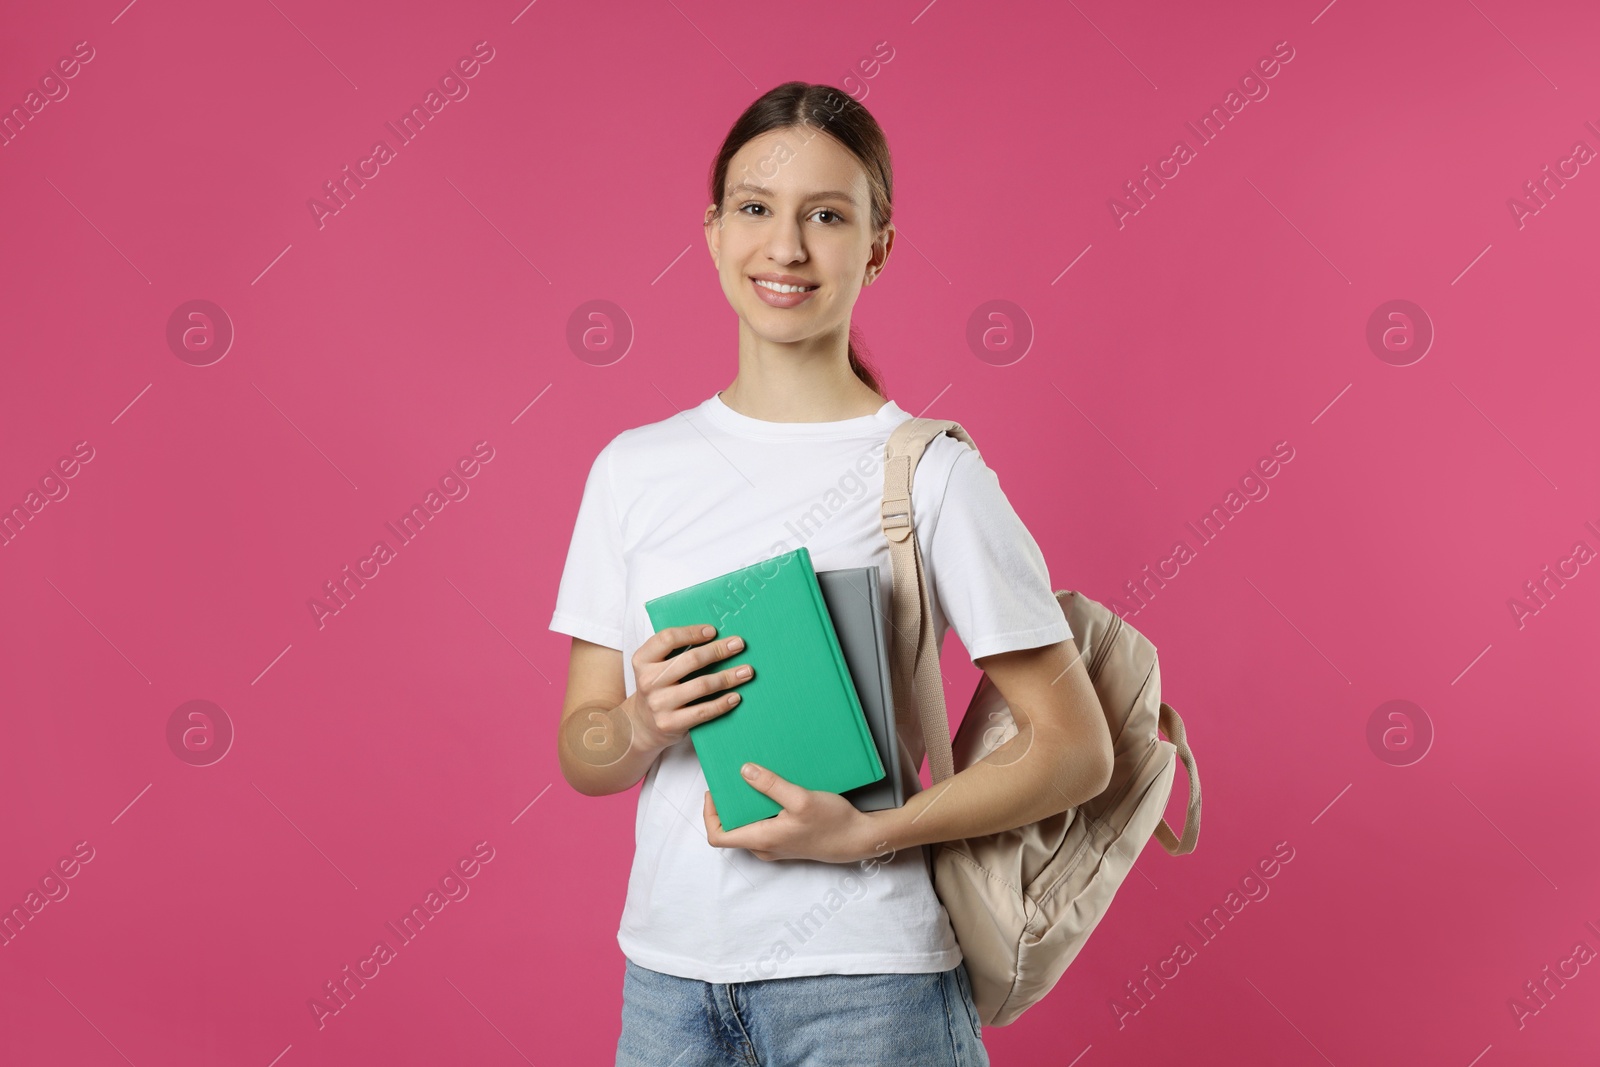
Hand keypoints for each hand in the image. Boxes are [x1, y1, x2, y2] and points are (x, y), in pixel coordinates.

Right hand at [627, 624, 754, 753]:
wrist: (642, 725)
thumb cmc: (658, 688)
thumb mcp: (656, 667)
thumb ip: (676, 652)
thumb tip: (717, 637)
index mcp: (643, 660)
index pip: (667, 638)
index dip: (692, 632)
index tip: (713, 631)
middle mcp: (648, 681)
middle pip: (690, 660)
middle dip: (718, 650)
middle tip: (739, 644)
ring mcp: (658, 704)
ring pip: (701, 685)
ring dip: (727, 677)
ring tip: (746, 671)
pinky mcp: (670, 724)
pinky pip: (703, 711)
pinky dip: (722, 703)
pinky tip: (736, 696)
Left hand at [703, 763, 885, 863]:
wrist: (859, 839)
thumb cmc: (833, 823)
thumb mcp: (801, 799)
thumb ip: (771, 785)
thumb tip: (744, 771)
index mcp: (762, 839)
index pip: (717, 837)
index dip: (709, 814)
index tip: (714, 791)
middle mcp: (764, 847)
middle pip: (731, 829)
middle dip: (727, 804)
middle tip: (731, 779)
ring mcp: (775, 845)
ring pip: (748, 826)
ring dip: (745, 805)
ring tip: (752, 780)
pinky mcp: (786, 840)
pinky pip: (763, 825)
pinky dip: (760, 808)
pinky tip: (773, 790)